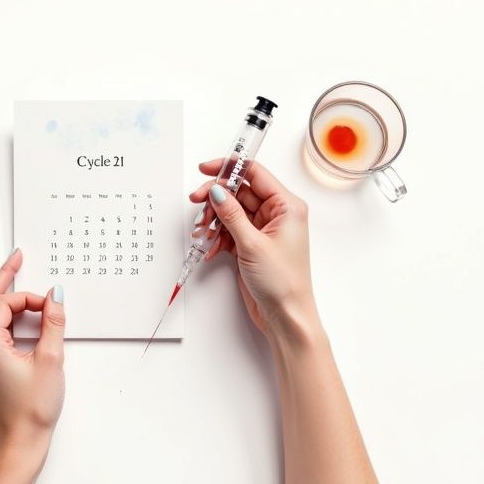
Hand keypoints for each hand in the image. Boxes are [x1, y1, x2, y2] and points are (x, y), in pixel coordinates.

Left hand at [0, 249, 65, 471]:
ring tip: (14, 283)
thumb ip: (53, 323)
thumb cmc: (32, 412)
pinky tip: (9, 316)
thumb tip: (55, 296)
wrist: (18, 446)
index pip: (4, 303)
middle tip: (17, 258)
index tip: (50, 305)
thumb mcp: (51, 361)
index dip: (28, 298)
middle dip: (3, 280)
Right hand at [188, 160, 314, 333]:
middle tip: (196, 203)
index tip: (205, 169)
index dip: (229, 168)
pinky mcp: (251, 244)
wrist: (285, 315)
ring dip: (213, 221)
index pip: (255, 174)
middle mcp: (276, 214)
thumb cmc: (282, 282)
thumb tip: (217, 191)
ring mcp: (263, 229)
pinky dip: (217, 237)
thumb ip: (232, 214)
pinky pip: (229, 230)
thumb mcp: (252, 244)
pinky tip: (209, 248)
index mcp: (286, 206)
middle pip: (239, 192)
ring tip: (203, 234)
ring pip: (231, 212)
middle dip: (215, 199)